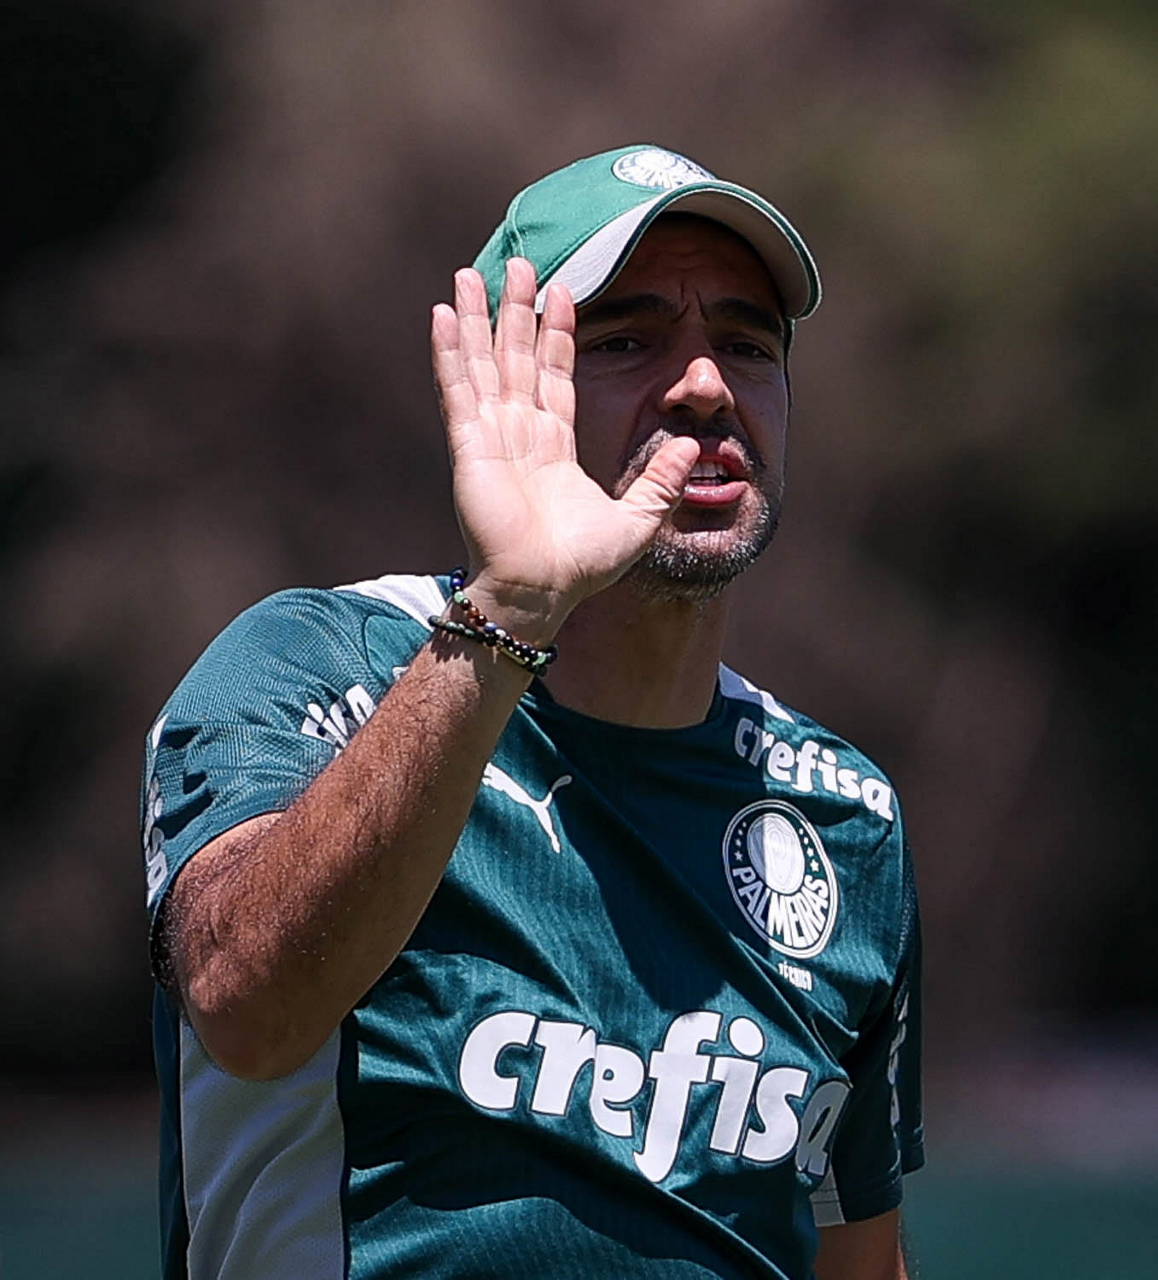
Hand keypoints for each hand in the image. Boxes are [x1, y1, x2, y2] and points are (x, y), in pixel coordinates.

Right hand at [431, 259, 698, 638]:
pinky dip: (449, 352)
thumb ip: (661, 481)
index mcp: (553, 447)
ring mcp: (491, 437)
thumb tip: (693, 445)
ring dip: (477, 318)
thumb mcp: (638, 519)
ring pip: (483, 364)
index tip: (563, 294)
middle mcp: (519, 435)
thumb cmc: (580, 567)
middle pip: (516, 358)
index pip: (555, 377)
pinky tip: (441, 315)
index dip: (557, 335)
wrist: (543, 591)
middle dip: (517, 311)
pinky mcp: (470, 446)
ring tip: (470, 273)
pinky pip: (459, 390)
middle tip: (519, 263)